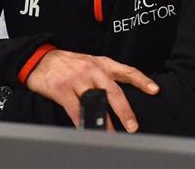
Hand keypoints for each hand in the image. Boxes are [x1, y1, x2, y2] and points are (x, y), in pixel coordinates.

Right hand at [25, 50, 158, 132]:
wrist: (40, 59)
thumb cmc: (68, 64)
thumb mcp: (90, 63)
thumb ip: (105, 76)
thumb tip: (121, 97)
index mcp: (101, 64)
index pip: (126, 71)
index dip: (141, 80)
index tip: (155, 90)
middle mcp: (91, 70)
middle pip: (113, 91)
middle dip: (124, 110)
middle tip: (132, 126)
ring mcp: (76, 79)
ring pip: (95, 102)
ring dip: (104, 121)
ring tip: (112, 135)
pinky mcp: (62, 89)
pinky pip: (75, 110)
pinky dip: (83, 123)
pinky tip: (88, 132)